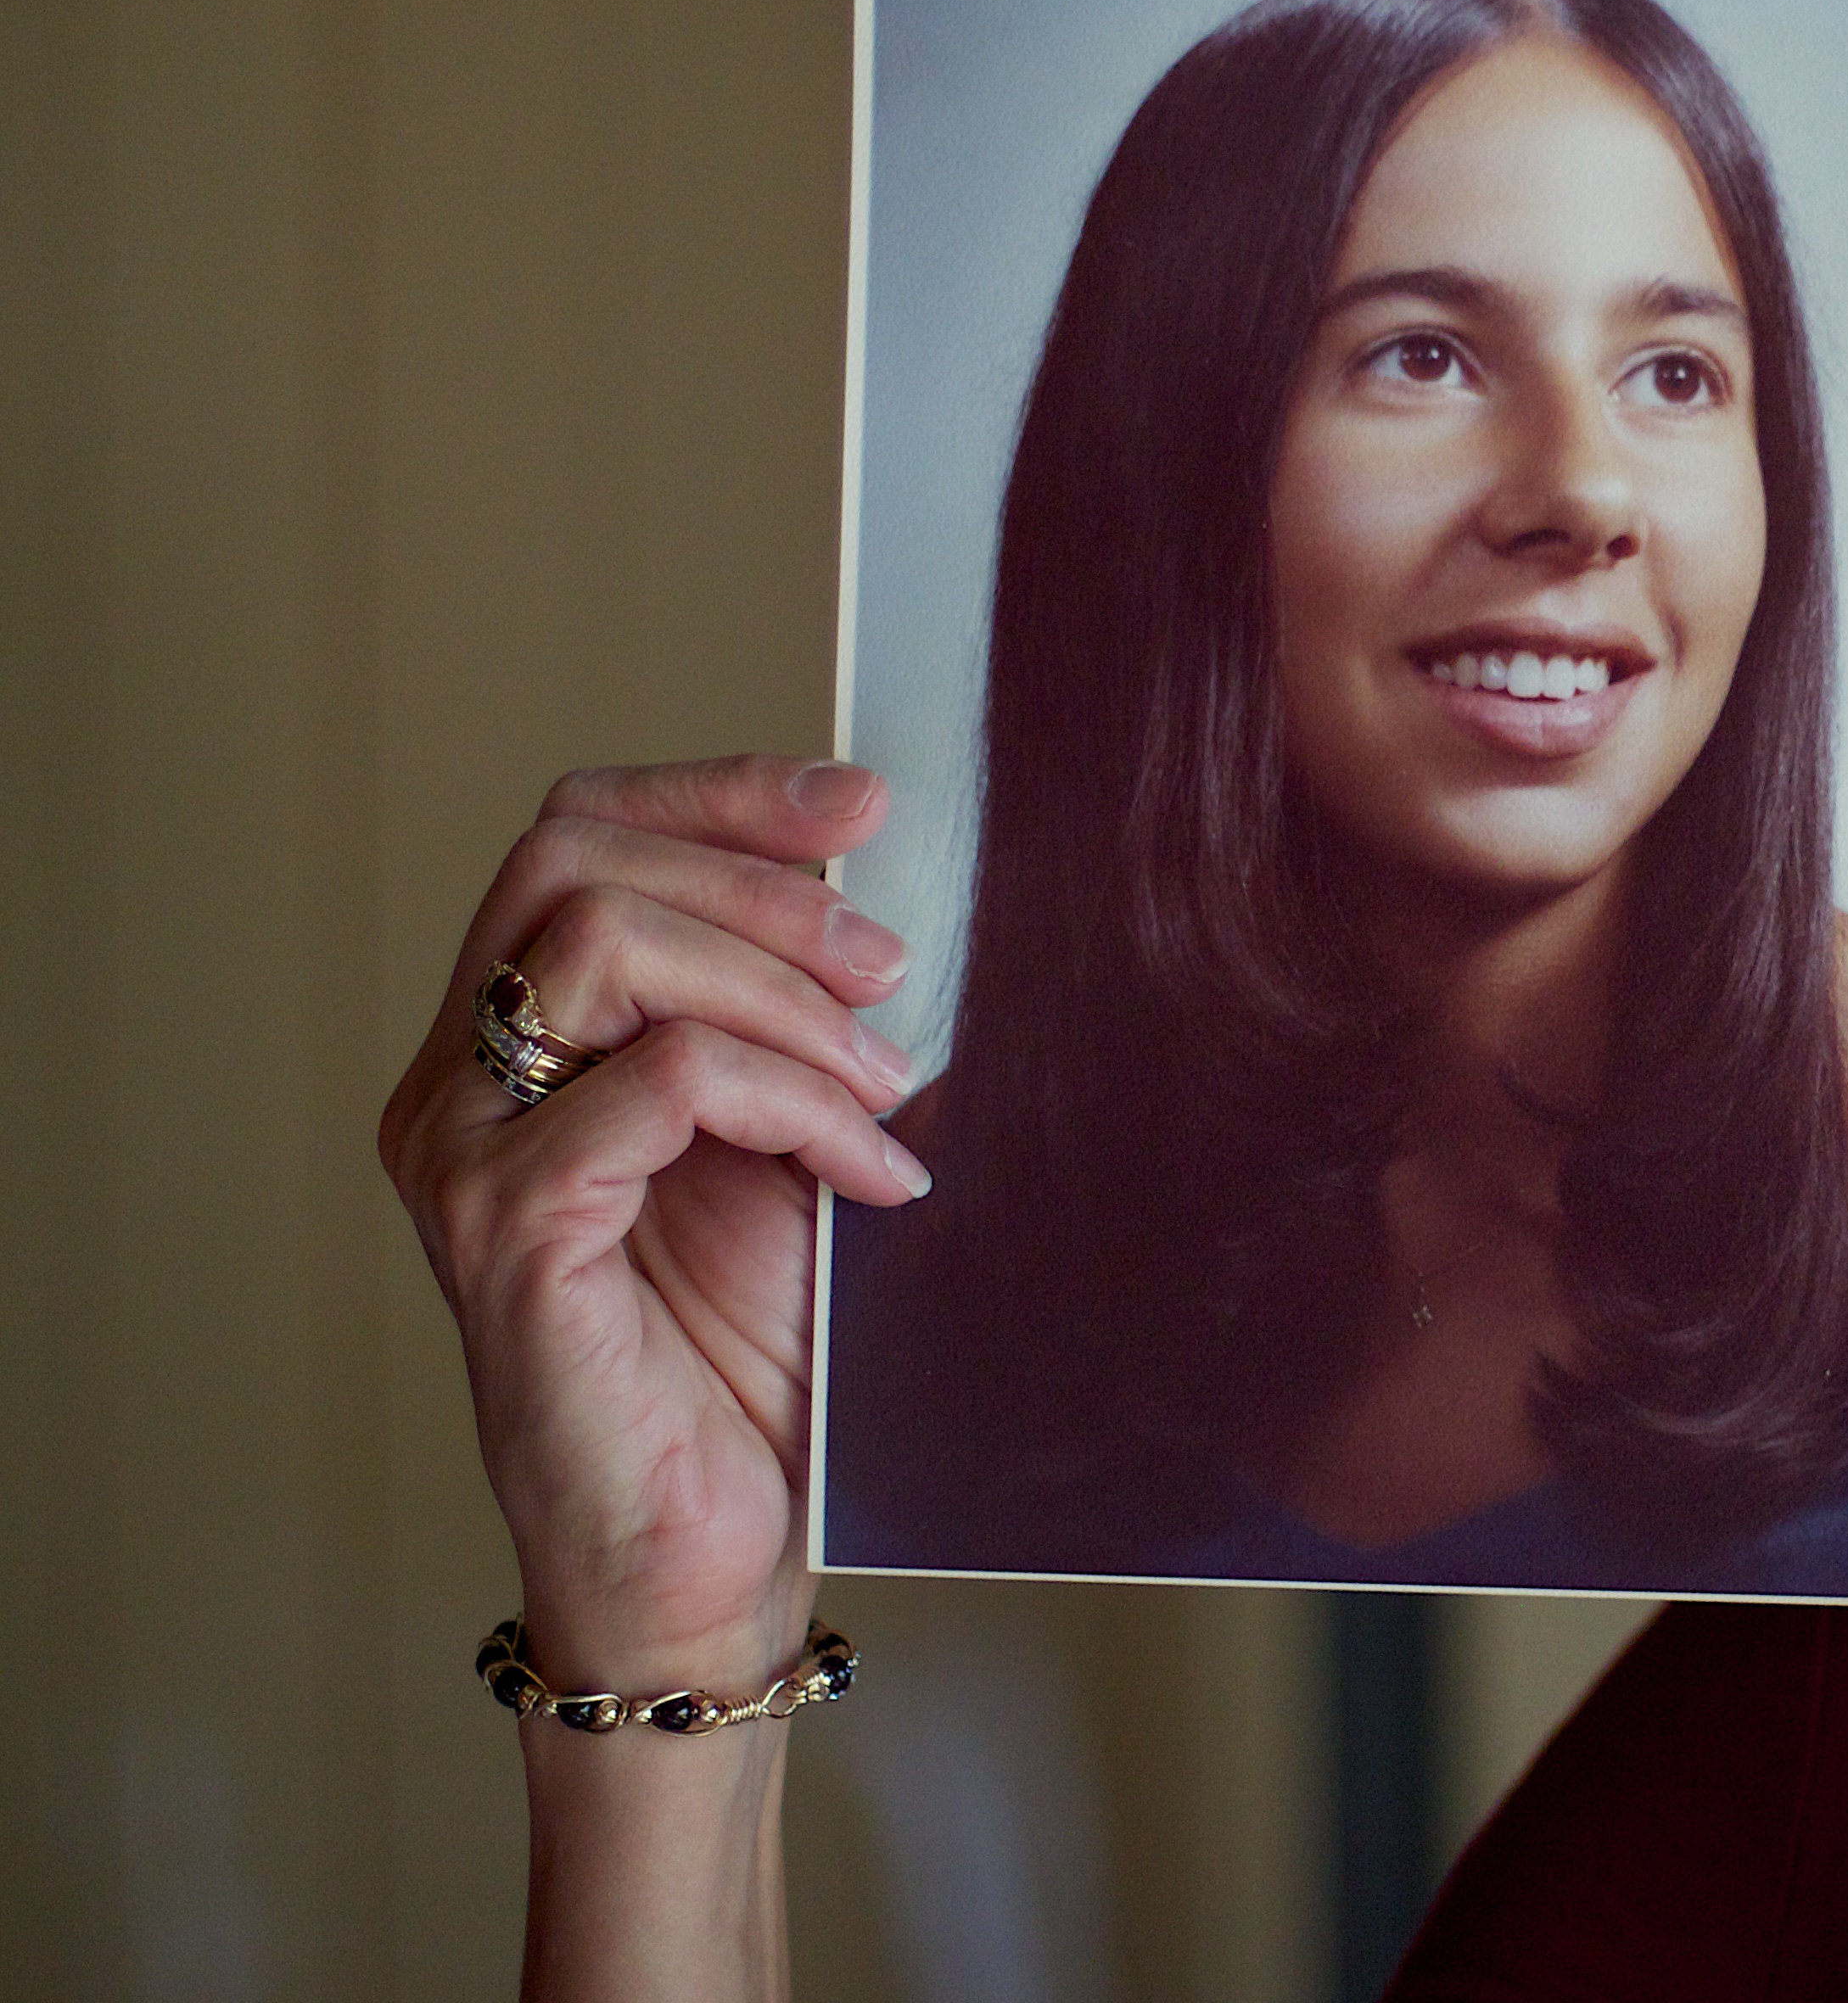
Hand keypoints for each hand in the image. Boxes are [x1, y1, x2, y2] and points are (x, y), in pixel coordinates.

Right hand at [378, 756, 930, 1699]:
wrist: (713, 1554)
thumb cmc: (746, 1362)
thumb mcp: (785, 1141)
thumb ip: (790, 1021)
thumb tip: (888, 902)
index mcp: (514, 1046)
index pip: (578, 838)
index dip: (716, 794)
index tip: (858, 803)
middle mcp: (456, 1085)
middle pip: (575, 860)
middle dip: (759, 880)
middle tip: (891, 963)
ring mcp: (467, 1154)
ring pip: (607, 946)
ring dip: (784, 995)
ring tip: (886, 1088)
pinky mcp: (509, 1229)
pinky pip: (661, 1082)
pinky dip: (792, 1101)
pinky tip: (869, 1174)